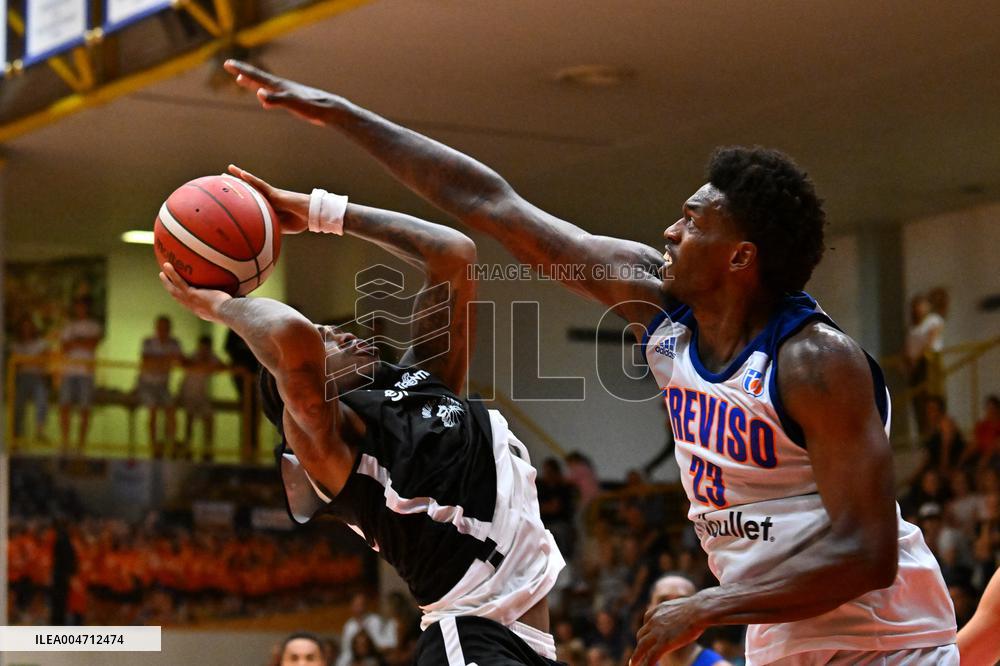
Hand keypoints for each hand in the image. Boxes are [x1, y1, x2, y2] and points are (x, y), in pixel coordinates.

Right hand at [159, 263, 231, 322]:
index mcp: (204, 312)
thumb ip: (236, 297)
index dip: (187, 300)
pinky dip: (172, 273)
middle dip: (173, 291)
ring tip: (162, 272)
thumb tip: (246, 290)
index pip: (193, 306)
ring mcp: (191, 302)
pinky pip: (179, 282)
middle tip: (167, 284)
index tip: (185, 294)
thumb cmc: (237, 310)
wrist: (231, 312)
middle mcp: (195, 308)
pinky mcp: (191, 294)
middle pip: (180, 299)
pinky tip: (167, 264)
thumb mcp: (235, 304)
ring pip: (175, 290)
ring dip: (168, 281)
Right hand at [224, 59, 340, 125]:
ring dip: (251, 82)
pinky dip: (264, 95)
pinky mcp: (293, 100)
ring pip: (265, 86)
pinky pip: (273, 95)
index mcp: (279, 86)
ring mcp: (287, 93)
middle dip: (243, 72)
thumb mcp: (293, 103)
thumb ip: (275, 99)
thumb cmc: (313, 107)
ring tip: (240, 80)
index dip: (241, 70)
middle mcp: (282, 86)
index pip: (256, 76)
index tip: (227, 63)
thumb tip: (259, 94)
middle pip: (258, 77)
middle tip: (229, 66)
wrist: (330, 110)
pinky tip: (264, 100)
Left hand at [226, 165, 309, 233]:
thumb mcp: (278, 227)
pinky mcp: (274, 192)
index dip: (239, 199)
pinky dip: (251, 179)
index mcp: (266, 207)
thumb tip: (254, 235)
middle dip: (235, 185)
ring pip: (252, 184)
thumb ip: (266, 227)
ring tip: (228, 168)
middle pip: (248, 190)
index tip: (227, 198)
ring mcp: (270, 194)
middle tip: (220, 178)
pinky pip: (260, 184)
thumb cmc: (298, 221)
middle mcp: (266, 199)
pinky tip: (242, 174)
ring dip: (240, 176)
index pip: (249, 202)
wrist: (310, 215)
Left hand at [631, 598, 706, 665]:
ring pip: (641, 647)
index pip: (647, 621)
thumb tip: (685, 613)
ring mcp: (657, 632)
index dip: (646, 632)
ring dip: (636, 657)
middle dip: (640, 645)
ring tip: (633, 664)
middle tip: (638, 654)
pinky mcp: (663, 643)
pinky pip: (651, 657)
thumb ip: (677, 613)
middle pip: (641, 635)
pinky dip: (647, 664)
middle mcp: (653, 620)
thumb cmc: (698, 608)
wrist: (699, 610)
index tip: (647, 638)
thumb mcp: (682, 607)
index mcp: (658, 610)